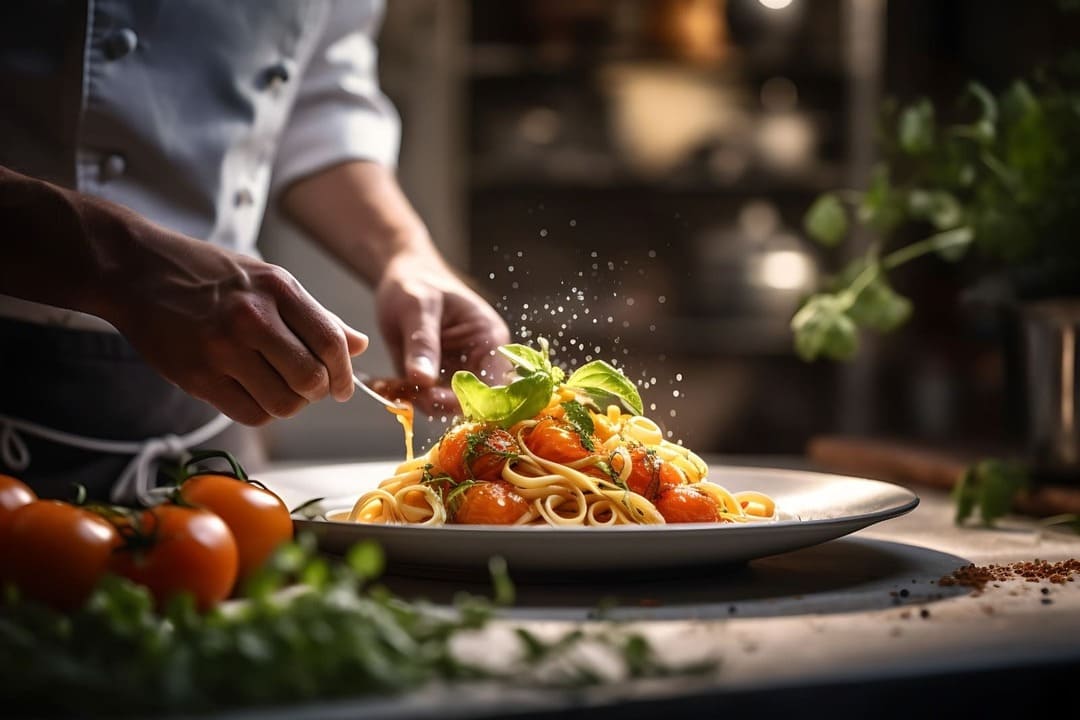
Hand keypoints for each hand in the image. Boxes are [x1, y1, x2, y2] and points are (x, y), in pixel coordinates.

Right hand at [103, 228, 367, 425]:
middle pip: (310, 378)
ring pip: (282, 403)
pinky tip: (253, 394)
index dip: (343, 372)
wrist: (136, 270)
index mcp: (277, 289)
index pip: (330, 342)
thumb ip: (315, 315)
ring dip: (289, 404)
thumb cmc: (209, 275)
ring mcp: (222, 349)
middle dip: (317, 392)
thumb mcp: (268, 280)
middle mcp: (253, 318)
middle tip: (308, 389)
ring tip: (278, 389)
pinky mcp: (197, 376)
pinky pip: (249, 413)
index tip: (342, 387)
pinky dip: (260, 411)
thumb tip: (359, 345)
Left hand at [374, 251, 509, 414]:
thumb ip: (422, 343)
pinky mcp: (437, 381)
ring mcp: (459, 373)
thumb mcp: (418, 307)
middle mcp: (480, 361)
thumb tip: (423, 380)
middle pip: (472, 402)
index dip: (470, 399)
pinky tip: (386, 383)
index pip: (494, 384)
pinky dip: (406, 397)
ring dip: (417, 402)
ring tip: (390, 384)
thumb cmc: (416, 283)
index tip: (433, 398)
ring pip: (446, 407)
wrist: (401, 279)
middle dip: (437, 403)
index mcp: (490, 340)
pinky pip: (426, 401)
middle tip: (405, 393)